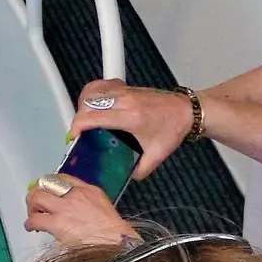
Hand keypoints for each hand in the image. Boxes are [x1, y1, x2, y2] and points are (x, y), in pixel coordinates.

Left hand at [25, 174, 139, 247]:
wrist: (117, 245)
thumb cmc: (114, 234)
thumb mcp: (103, 208)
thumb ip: (87, 203)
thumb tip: (73, 209)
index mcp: (88, 190)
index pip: (62, 178)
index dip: (50, 184)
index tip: (46, 191)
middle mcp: (75, 195)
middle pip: (46, 183)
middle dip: (36, 193)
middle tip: (35, 204)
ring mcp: (65, 208)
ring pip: (37, 197)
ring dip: (31, 207)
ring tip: (33, 215)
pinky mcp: (57, 224)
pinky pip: (35, 219)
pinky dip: (30, 223)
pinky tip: (32, 228)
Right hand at [67, 79, 194, 177]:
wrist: (187, 110)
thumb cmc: (174, 126)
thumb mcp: (157, 154)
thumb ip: (140, 170)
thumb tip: (126, 177)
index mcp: (131, 117)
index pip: (94, 116)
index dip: (78, 127)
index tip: (74, 136)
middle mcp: (126, 101)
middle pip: (88, 103)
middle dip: (78, 119)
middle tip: (80, 133)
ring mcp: (125, 92)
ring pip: (91, 91)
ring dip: (82, 106)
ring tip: (84, 119)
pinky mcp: (126, 87)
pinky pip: (101, 85)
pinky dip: (92, 93)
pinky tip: (93, 104)